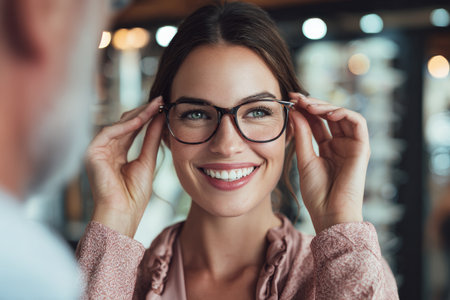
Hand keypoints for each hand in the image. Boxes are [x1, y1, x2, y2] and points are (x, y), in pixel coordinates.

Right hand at [86, 96, 163, 237]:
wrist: (123, 214)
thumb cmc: (135, 195)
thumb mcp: (147, 161)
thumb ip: (151, 139)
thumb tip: (160, 118)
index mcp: (118, 154)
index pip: (133, 130)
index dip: (147, 118)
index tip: (163, 106)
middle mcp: (106, 150)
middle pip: (125, 124)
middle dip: (144, 112)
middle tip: (161, 100)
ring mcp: (98, 151)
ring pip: (118, 125)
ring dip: (137, 114)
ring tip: (155, 106)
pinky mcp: (92, 153)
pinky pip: (109, 132)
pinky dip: (125, 125)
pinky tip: (141, 119)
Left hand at [289, 92, 369, 232]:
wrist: (330, 213)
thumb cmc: (317, 193)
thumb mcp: (305, 159)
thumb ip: (302, 135)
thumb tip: (295, 112)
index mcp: (327, 148)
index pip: (317, 122)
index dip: (304, 110)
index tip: (289, 100)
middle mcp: (340, 144)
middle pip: (329, 116)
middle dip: (313, 104)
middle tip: (297, 97)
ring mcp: (352, 145)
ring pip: (342, 115)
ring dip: (326, 106)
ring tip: (308, 104)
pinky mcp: (362, 148)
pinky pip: (357, 122)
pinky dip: (343, 113)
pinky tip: (327, 112)